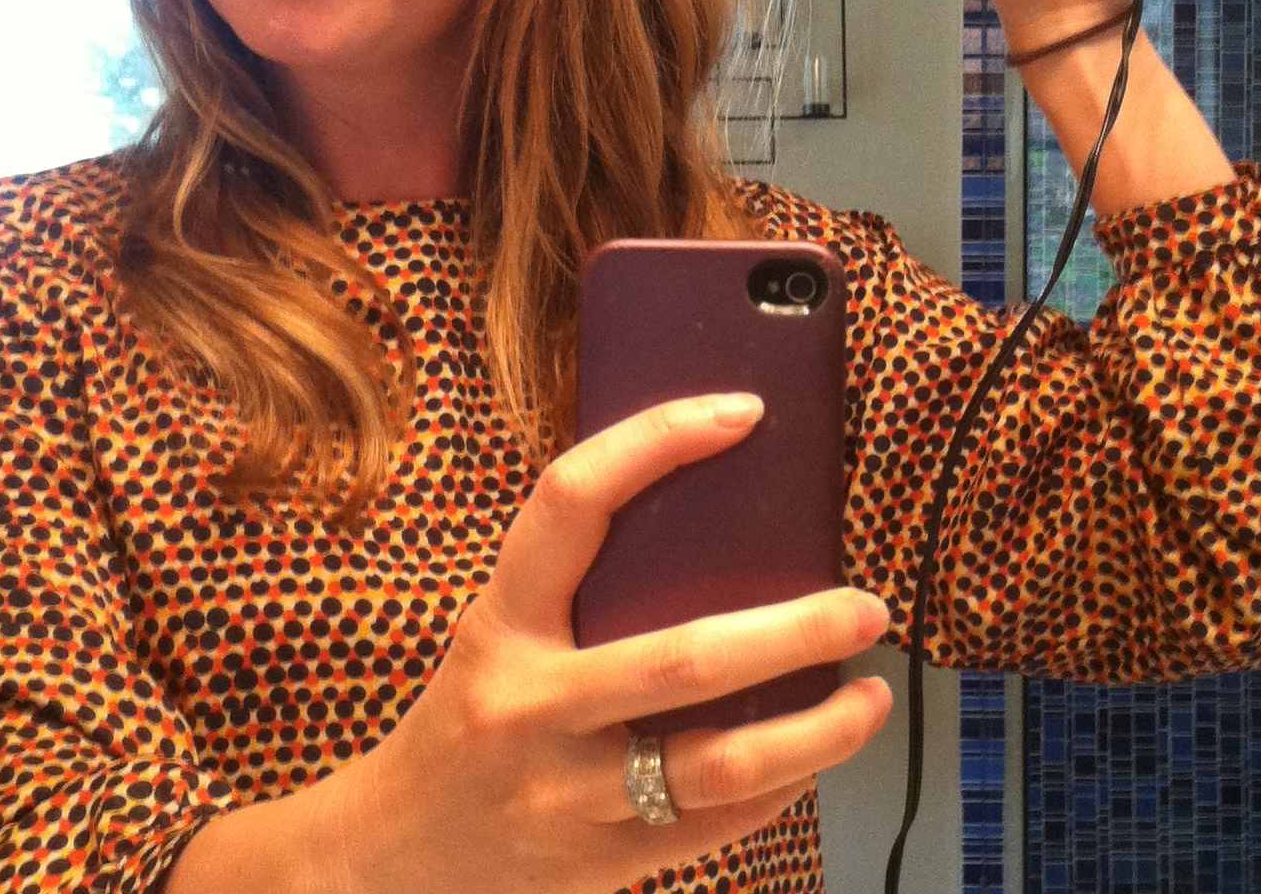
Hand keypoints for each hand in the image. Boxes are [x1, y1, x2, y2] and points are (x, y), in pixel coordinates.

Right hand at [313, 394, 891, 893]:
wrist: (388, 858)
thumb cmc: (471, 717)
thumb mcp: (503, 634)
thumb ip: (583, 587)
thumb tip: (726, 519)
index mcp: (504, 621)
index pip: (572, 502)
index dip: (656, 442)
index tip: (743, 412)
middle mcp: (531, 704)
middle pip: (682, 659)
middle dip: (792, 630)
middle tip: (864, 604)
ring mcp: (567, 793)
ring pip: (717, 765)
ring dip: (815, 732)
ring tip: (872, 695)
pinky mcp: (601, 862)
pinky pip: (715, 825)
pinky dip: (782, 786)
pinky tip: (817, 755)